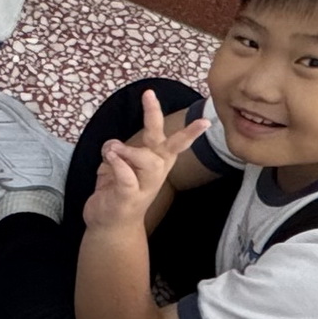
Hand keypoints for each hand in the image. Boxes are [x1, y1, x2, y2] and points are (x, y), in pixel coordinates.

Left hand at [80, 89, 208, 233]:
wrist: (112, 225)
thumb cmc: (118, 190)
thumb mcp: (115, 165)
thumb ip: (117, 150)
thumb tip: (115, 144)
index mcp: (156, 160)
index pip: (174, 141)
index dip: (189, 130)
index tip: (206, 120)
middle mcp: (156, 171)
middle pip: (167, 144)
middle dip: (156, 116)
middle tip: (149, 94)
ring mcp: (145, 185)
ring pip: (148, 160)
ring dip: (129, 149)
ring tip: (113, 149)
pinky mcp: (129, 197)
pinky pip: (127, 177)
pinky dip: (118, 164)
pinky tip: (111, 158)